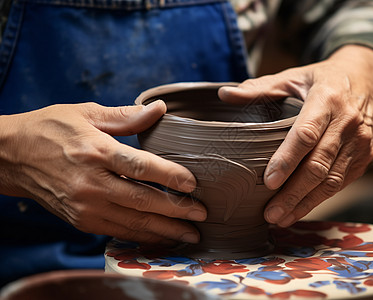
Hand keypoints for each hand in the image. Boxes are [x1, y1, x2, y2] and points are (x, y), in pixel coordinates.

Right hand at [0, 101, 205, 243]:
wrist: (11, 156)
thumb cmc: (50, 129)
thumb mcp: (86, 113)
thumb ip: (126, 116)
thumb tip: (160, 109)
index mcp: (96, 151)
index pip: (141, 167)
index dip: (170, 176)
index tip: (194, 184)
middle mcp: (91, 183)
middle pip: (142, 200)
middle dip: (176, 210)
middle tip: (202, 215)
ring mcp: (85, 206)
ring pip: (132, 222)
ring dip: (164, 230)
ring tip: (190, 233)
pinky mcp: (80, 220)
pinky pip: (117, 231)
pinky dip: (142, 236)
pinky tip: (161, 237)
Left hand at [219, 45, 372, 226]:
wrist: (368, 80)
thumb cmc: (323, 80)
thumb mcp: (293, 77)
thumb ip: (259, 88)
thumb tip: (223, 94)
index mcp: (327, 98)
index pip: (306, 134)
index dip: (287, 160)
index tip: (268, 182)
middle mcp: (347, 122)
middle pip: (319, 165)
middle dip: (293, 193)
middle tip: (270, 213)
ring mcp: (360, 142)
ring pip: (331, 180)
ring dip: (305, 202)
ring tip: (281, 217)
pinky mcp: (365, 157)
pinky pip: (341, 182)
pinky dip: (319, 199)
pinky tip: (299, 209)